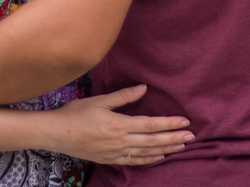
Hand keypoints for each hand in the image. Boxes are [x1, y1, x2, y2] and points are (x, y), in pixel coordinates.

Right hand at [48, 85, 193, 165]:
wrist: (57, 134)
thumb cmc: (76, 114)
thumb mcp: (100, 100)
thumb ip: (124, 96)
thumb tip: (144, 88)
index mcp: (119, 124)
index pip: (151, 125)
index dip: (169, 124)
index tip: (185, 122)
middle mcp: (120, 141)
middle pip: (153, 141)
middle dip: (174, 139)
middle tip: (192, 137)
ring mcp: (116, 153)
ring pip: (147, 153)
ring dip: (166, 150)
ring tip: (181, 147)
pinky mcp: (110, 159)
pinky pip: (135, 161)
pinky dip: (150, 160)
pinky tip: (160, 157)